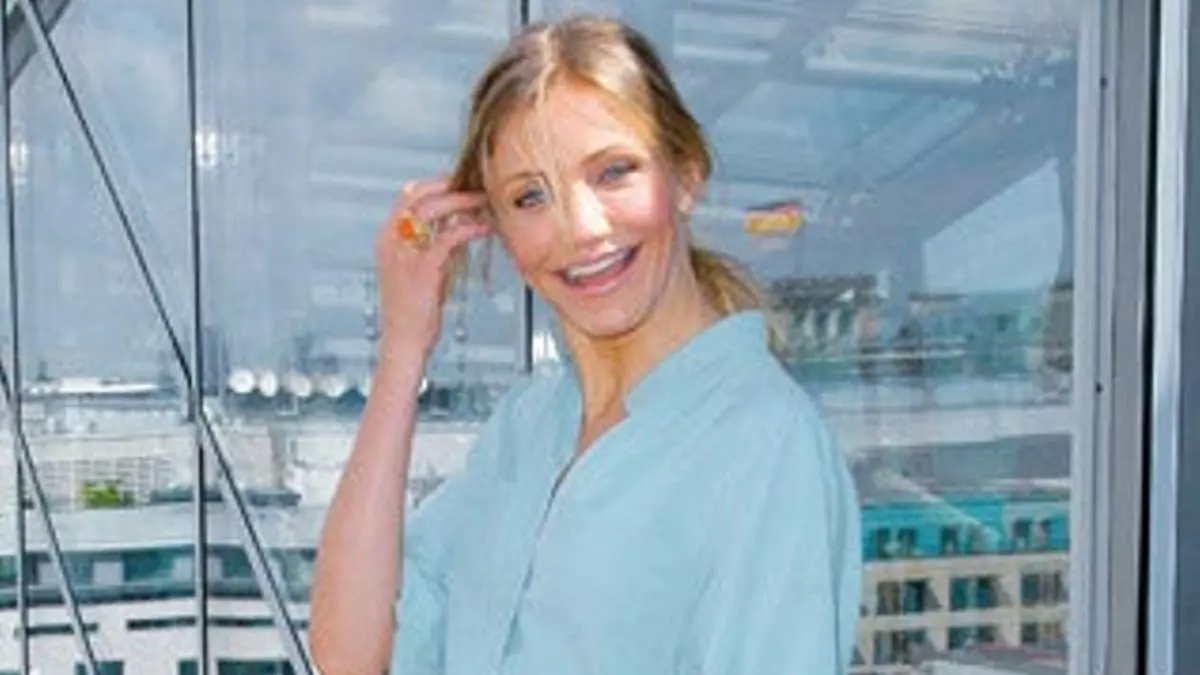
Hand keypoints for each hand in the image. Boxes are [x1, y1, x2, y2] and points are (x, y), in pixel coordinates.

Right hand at [375, 178, 490, 366]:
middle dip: (448, 186)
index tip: (459, 181)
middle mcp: (390, 240)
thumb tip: (456, 224)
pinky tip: (483, 228)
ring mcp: (404, 253)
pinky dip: (468, 228)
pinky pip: (447, 237)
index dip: (435, 184)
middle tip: (475, 185)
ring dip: (462, 202)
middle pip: (417, 195)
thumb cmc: (413, 310)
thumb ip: (431, 245)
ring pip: (432, 210)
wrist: (403, 341)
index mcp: (387, 238)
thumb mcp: (418, 269)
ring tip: (483, 201)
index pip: (407, 196)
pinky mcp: (422, 268)